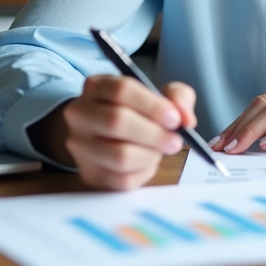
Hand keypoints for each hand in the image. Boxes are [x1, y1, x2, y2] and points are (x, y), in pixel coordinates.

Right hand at [31, 76, 196, 190]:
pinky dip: (143, 172)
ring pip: (119, 155)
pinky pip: (122, 179)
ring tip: (160, 150)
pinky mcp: (90, 174)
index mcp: (96, 86)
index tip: (174, 118)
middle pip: (116, 121)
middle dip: (154, 133)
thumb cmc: (136, 112)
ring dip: (150, 154)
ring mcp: (81, 146)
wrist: (106, 136)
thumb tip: (185, 118)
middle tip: (175, 140)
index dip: (153, 105)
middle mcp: (80, 114)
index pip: (121, 90)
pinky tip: (147, 161)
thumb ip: (178, 98)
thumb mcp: (158, 95)